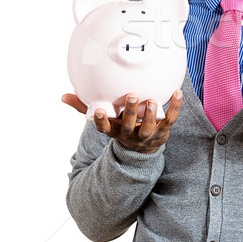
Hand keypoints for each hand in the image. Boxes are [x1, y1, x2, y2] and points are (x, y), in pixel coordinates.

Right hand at [62, 91, 181, 153]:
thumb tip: (64, 96)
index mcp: (114, 131)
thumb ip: (85, 107)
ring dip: (149, 114)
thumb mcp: (104, 120)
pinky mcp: (163, 131)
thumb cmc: (120, 126)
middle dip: (129, 112)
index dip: (102, 121)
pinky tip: (177, 93)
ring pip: (148, 127)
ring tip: (150, 100)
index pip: (105, 128)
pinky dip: (175, 107)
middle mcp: (130, 134)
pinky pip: (170, 120)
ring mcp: (147, 135)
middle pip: (128, 126)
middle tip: (131, 95)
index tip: (99, 111)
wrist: (142, 148)